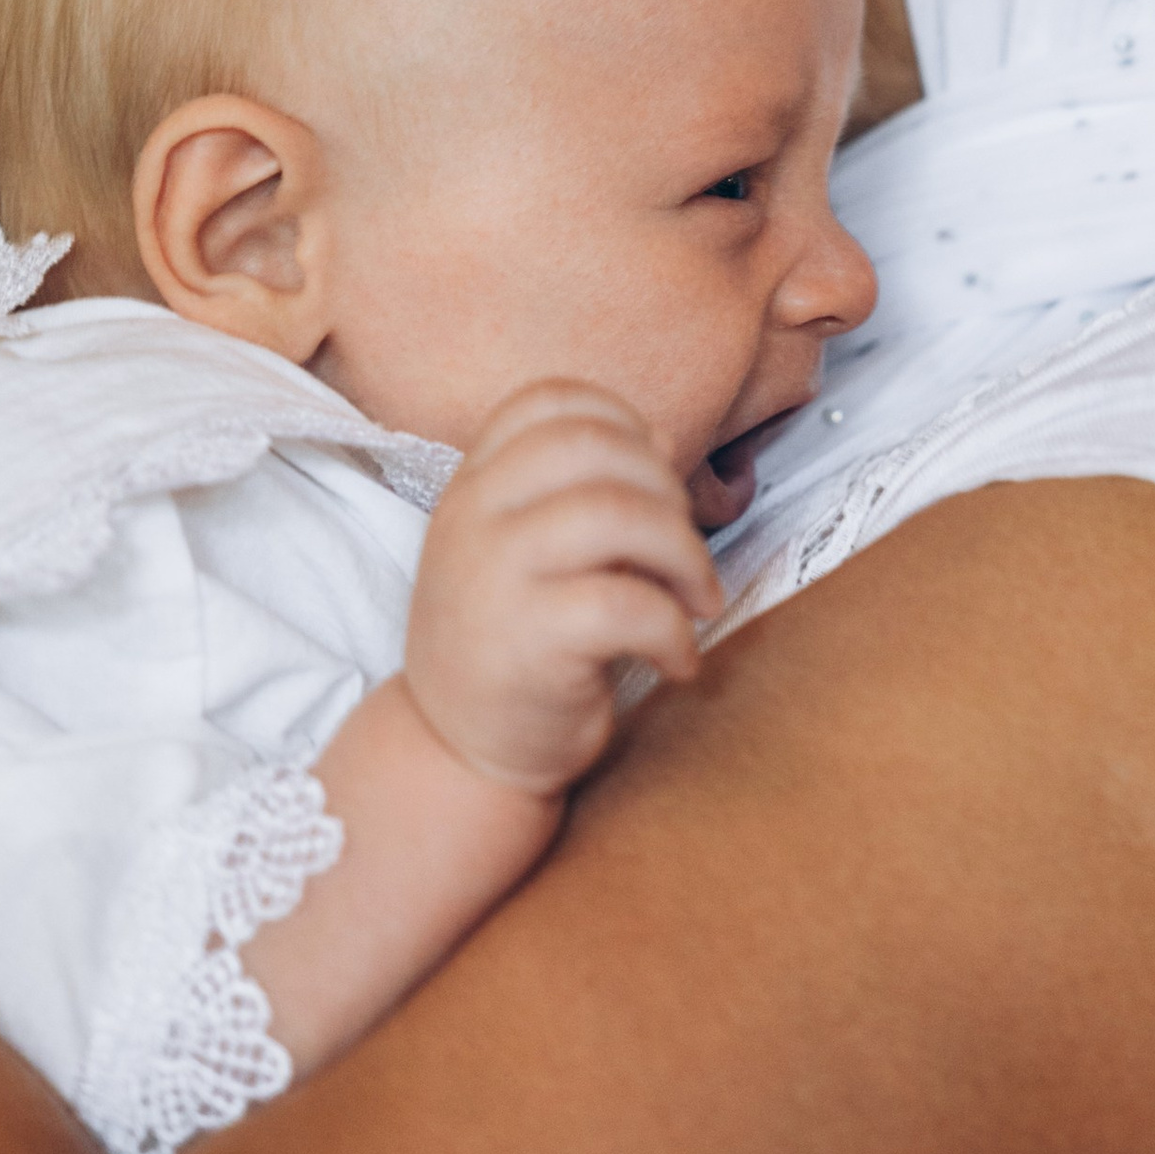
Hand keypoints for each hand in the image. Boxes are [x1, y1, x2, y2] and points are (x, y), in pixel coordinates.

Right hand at [401, 380, 723, 798]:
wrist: (457, 751)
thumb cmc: (512, 644)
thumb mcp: (521, 549)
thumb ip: (573, 491)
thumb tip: (659, 439)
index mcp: (474, 485)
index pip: (548, 402)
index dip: (622, 421)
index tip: (655, 475)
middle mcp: (473, 517)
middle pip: (595, 447)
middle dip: (669, 491)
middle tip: (683, 551)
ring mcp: (494, 576)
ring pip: (617, 514)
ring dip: (685, 556)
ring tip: (697, 602)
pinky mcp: (528, 641)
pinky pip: (628, 606)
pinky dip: (675, 632)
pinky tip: (677, 660)